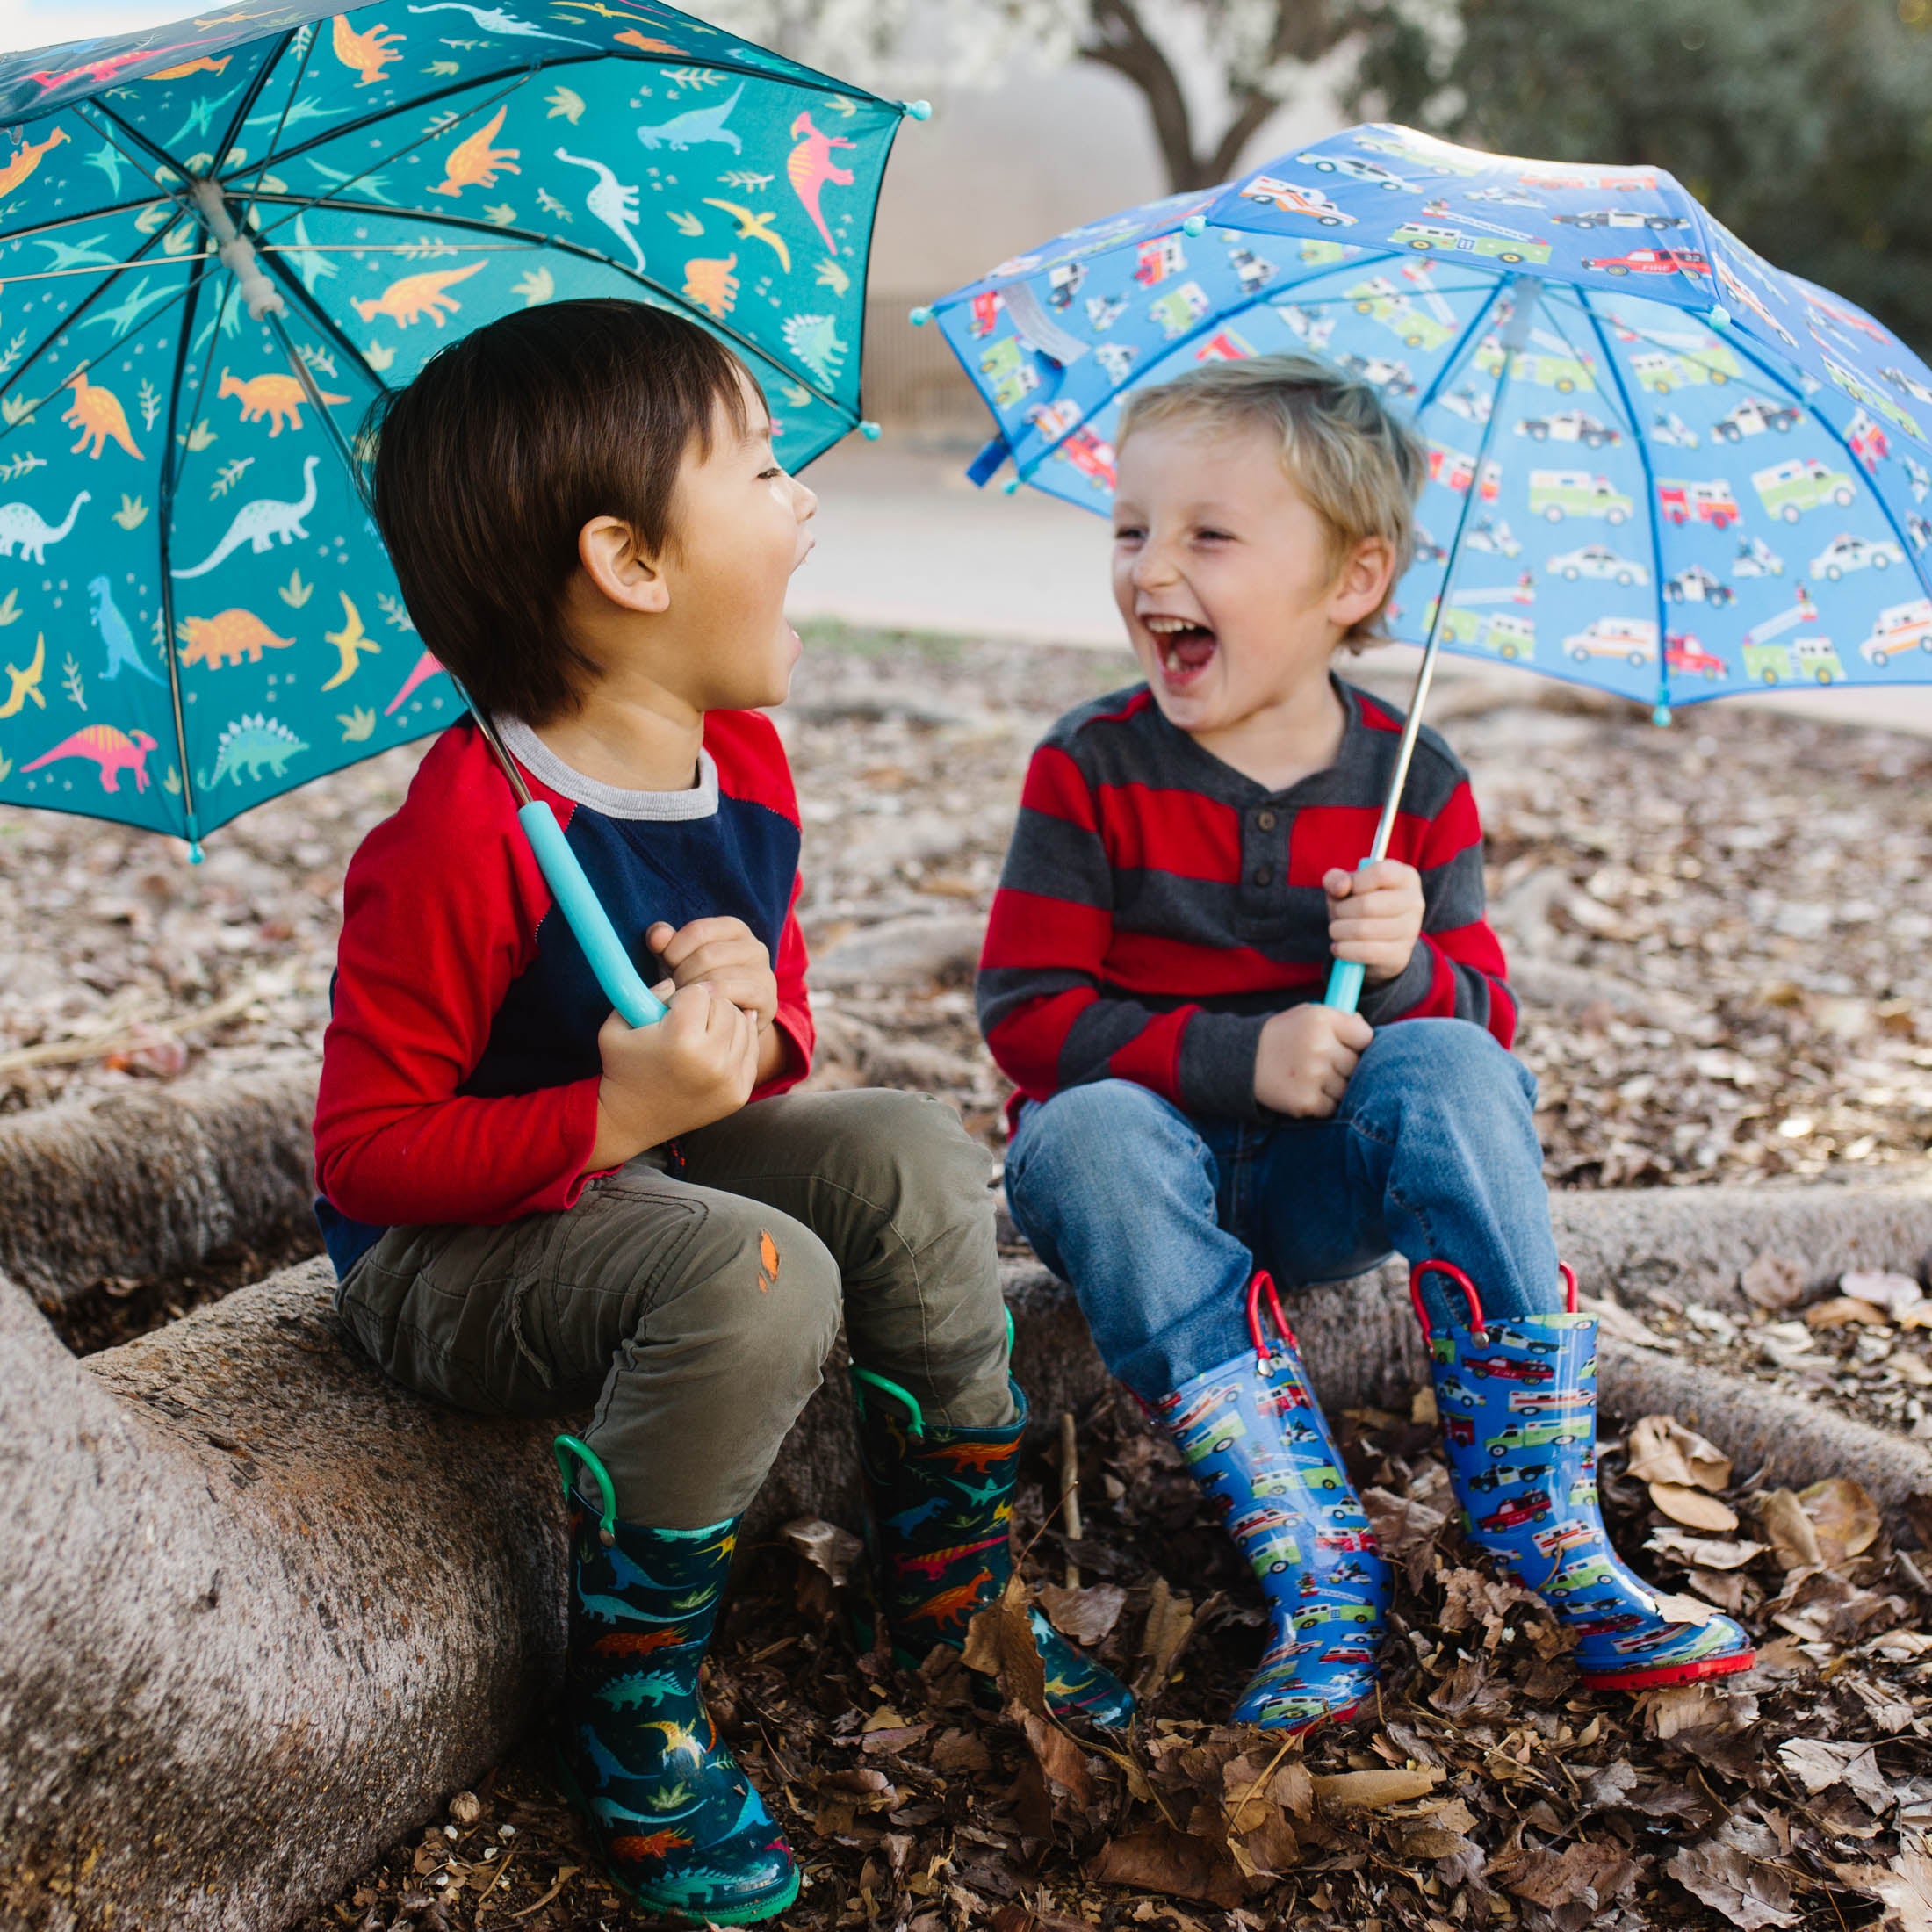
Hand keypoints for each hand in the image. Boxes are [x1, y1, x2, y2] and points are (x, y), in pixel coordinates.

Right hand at [586, 980, 759, 1168]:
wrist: (631, 1119)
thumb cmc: (622, 1067)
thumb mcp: (617, 1026)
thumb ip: (645, 993)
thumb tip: (677, 982)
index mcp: (681, 1041)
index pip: (700, 993)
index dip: (681, 999)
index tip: (668, 1014)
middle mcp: (712, 1061)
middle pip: (726, 1006)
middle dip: (706, 1009)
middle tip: (685, 1024)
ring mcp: (730, 1080)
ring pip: (744, 1024)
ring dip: (723, 1023)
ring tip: (699, 1035)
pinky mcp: (740, 1092)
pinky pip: (751, 1049)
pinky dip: (736, 1043)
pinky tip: (715, 1047)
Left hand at [646, 918, 777, 1032]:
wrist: (725, 1025)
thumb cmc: (698, 985)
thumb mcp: (678, 962)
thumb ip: (666, 944)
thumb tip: (657, 936)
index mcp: (733, 929)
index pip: (699, 930)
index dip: (674, 950)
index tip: (667, 967)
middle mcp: (753, 946)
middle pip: (707, 955)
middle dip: (682, 975)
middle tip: (674, 991)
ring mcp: (764, 972)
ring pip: (720, 976)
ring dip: (695, 992)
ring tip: (685, 1001)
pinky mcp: (769, 998)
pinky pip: (741, 994)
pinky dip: (717, 1000)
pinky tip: (704, 1008)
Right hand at [1254, 1003, 1372, 1118]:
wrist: (1243, 1060)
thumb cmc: (1284, 1036)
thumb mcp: (1308, 1014)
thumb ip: (1340, 1019)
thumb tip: (1368, 1034)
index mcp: (1323, 1020)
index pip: (1366, 1037)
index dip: (1356, 1044)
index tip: (1343, 1046)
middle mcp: (1320, 1046)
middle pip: (1358, 1065)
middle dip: (1344, 1067)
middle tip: (1322, 1064)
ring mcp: (1313, 1075)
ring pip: (1346, 1089)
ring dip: (1334, 1087)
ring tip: (1311, 1078)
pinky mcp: (1306, 1101)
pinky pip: (1331, 1107)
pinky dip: (1321, 1103)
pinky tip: (1305, 1091)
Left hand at [1324, 860, 1423, 984]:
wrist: (1376, 941)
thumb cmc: (1359, 905)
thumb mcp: (1344, 887)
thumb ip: (1335, 879)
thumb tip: (1340, 887)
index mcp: (1405, 877)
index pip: (1381, 873)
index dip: (1356, 882)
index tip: (1345, 891)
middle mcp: (1414, 901)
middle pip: (1367, 904)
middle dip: (1340, 911)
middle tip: (1335, 915)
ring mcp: (1410, 930)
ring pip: (1364, 930)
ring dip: (1338, 931)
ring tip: (1335, 930)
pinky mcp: (1401, 954)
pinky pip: (1367, 952)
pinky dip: (1344, 950)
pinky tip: (1338, 947)